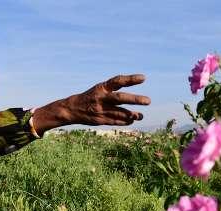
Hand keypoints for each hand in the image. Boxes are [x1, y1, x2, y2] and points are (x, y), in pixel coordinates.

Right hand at [31, 74, 150, 134]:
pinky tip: (132, 121)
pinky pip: (115, 121)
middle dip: (135, 100)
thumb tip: (133, 97)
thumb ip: (114, 91)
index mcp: (102, 88)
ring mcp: (100, 110)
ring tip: (141, 116)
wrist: (72, 109)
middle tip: (148, 101)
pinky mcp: (100, 120)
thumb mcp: (100, 89)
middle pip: (120, 98)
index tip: (143, 78)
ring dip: (132, 114)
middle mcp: (101, 98)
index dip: (131, 79)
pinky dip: (124, 121)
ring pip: (119, 112)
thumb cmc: (91, 97)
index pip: (118, 81)